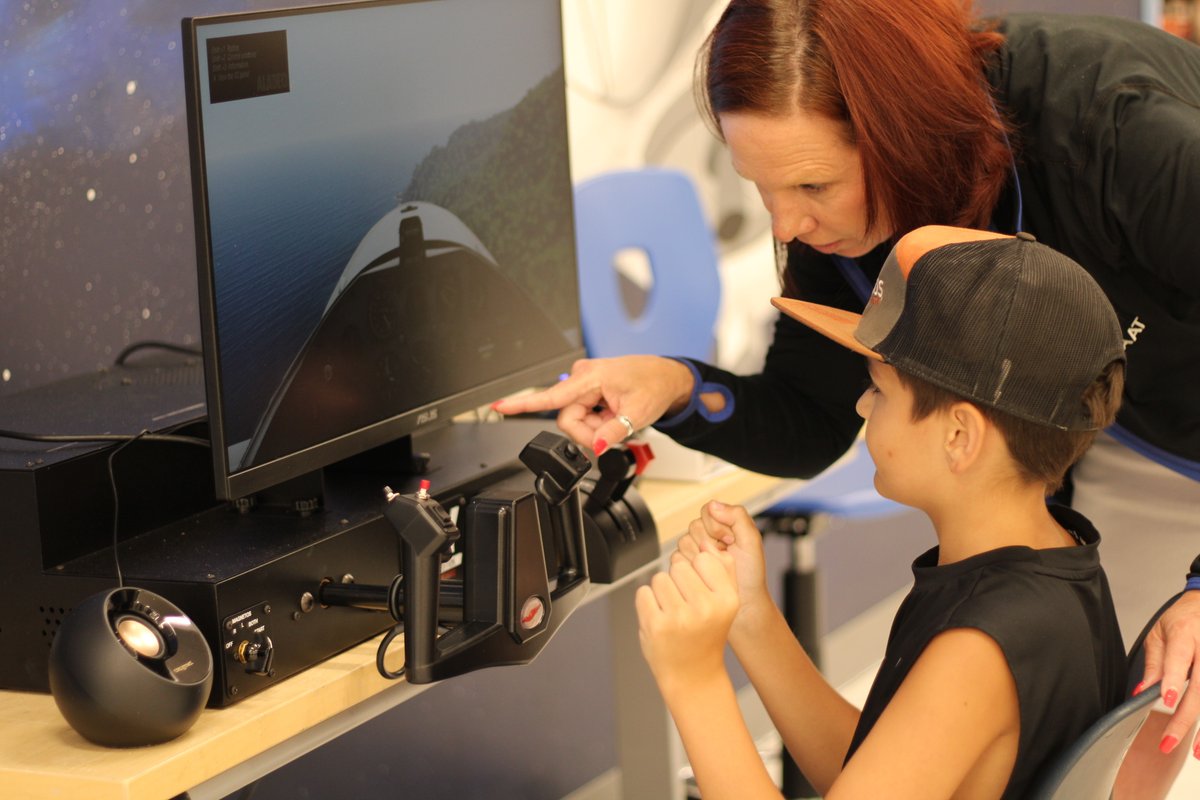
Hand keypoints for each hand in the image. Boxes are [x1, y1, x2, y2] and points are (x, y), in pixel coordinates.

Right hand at [491, 355, 693, 452]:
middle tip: (612, 433)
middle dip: (587, 433)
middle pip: (567, 419)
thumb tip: (596, 446)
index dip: (522, 404)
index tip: (499, 407)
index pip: (551, 396)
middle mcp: (581, 377)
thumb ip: (614, 432)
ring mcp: (583, 383)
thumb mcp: (638, 414)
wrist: (665, 377)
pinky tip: (611, 415)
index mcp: (590, 377)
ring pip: (574, 419)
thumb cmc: (653, 386)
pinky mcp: (586, 389)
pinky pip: (582, 414)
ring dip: (594, 427)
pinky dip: (597, 421)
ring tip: (616, 419)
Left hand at [635, 550, 738, 691]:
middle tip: (685, 605)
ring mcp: (679, 617)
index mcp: (727, 599)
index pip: (703, 558)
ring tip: (673, 613)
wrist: (694, 675)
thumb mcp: (726, 604)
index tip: (700, 589)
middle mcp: (705, 608)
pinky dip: (647, 603)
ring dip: (662, 592)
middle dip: (678, 581)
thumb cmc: (707, 635)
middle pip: (679, 565)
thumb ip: (723, 570)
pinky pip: (643, 593)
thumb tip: (705, 542)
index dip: (697, 571)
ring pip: (659, 578)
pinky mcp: (655, 625)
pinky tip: (660, 619)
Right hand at [673, 501, 773, 631]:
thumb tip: (714, 505)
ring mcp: (694, 551)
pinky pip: (678, 558)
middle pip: (694, 526)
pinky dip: (692, 567)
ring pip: (684, 542)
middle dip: (711, 542)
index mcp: (723, 525)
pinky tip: (705, 575)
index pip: (707, 510)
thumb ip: (737, 516)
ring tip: (716, 567)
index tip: (730, 540)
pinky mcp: (685, 566)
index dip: (716, 526)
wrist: (743, 602)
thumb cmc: (750, 574)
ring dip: (702, 557)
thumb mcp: (751, 540)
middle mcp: (706, 536)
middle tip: (725, 555)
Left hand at [1138, 589, 1199, 757]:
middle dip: (1185, 717)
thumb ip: (1153, 663)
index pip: (1179, 658)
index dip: (1174, 678)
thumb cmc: (1184, 619)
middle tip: (1168, 740)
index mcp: (1185, 633)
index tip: (1168, 698)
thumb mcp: (1160, 633)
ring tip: (1197, 752)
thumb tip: (1141, 693)